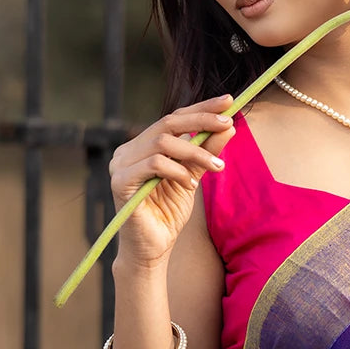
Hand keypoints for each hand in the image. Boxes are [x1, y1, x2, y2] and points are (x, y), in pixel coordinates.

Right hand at [109, 94, 235, 266]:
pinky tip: (191, 184)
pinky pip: (154, 164)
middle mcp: (128, 150)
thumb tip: (229, 126)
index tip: (229, 101)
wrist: (153, 248)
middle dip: (202, 120)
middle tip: (229, 124)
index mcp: (143, 146)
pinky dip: (178, 170)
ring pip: (162, 142)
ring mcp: (120, 164)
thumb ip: (206, 151)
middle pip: (167, 122)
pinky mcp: (119, 181)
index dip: (201, 108)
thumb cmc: (168, 213)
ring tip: (216, 166)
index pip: (173, 118)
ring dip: (195, 152)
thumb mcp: (194, 176)